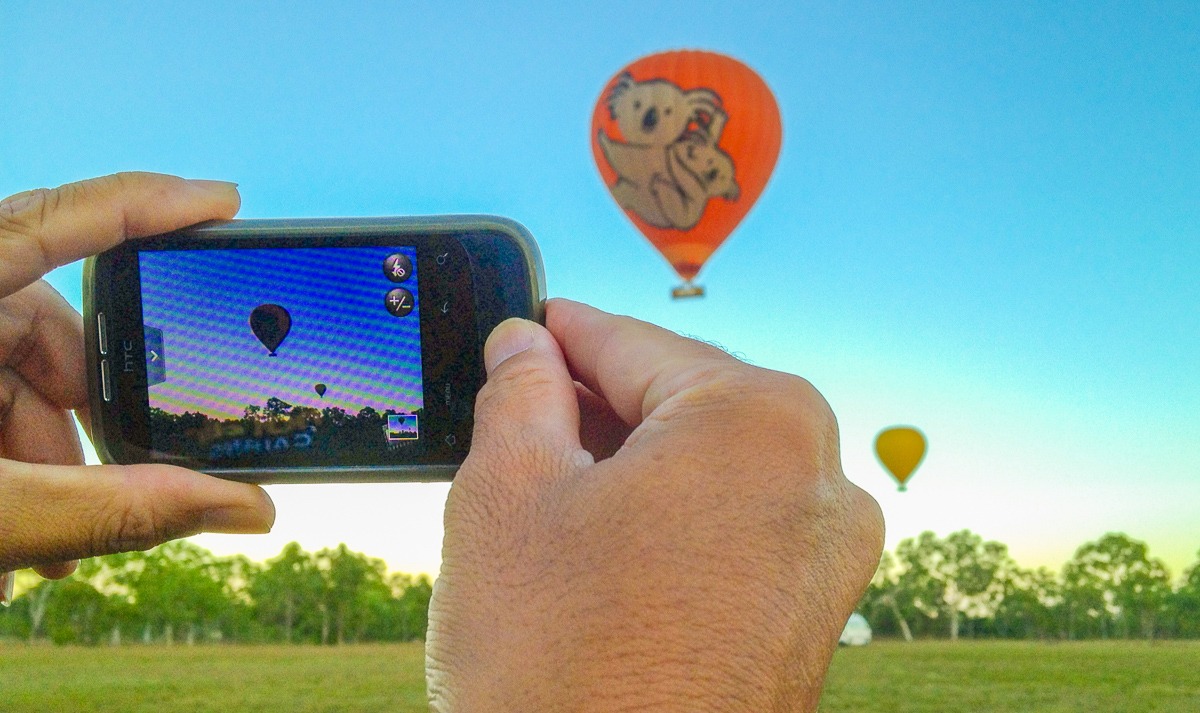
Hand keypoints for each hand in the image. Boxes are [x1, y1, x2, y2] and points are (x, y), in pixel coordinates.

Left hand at [0, 172, 274, 592]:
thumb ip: (116, 510)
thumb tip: (246, 508)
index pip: (52, 219)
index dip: (147, 204)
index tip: (225, 203)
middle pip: (47, 318)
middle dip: (93, 408)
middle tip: (119, 479)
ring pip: (18, 364)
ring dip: (51, 447)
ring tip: (52, 540)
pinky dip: (17, 449)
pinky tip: (23, 527)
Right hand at [427, 299, 883, 711]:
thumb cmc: (559, 670)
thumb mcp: (508, 494)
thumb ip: (519, 394)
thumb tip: (522, 348)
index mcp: (758, 422)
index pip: (636, 343)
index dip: (563, 332)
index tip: (524, 330)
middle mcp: (819, 480)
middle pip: (684, 402)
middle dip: (597, 400)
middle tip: (519, 404)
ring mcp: (827, 558)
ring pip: (711, 466)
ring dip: (633, 461)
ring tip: (550, 477)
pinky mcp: (811, 618)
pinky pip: (735, 528)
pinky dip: (672, 516)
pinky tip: (603, 537)